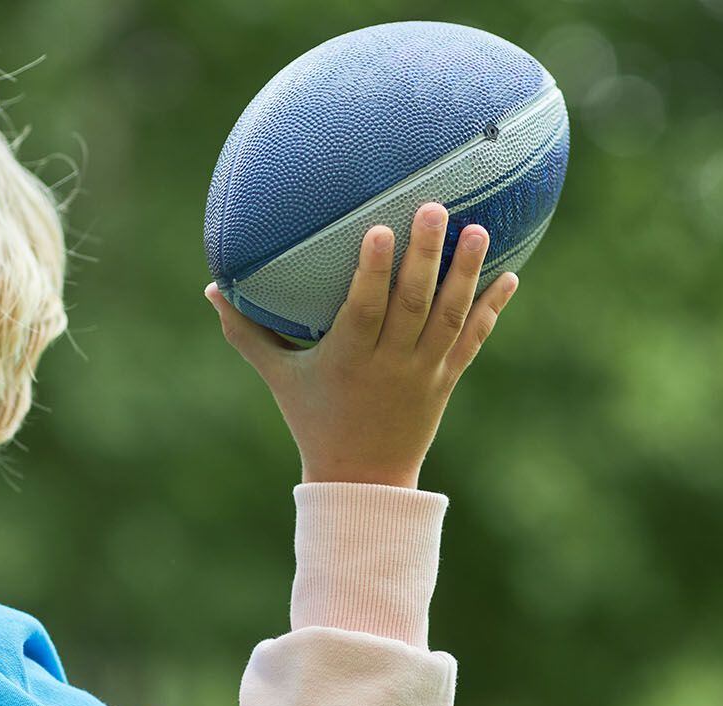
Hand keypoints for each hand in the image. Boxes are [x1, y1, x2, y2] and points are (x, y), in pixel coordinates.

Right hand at [206, 202, 518, 487]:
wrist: (363, 480)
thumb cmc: (313, 420)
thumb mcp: (278, 377)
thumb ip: (246, 332)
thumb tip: (210, 287)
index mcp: (347, 360)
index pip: (363, 310)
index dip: (373, 272)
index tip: (379, 231)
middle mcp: (390, 365)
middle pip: (412, 306)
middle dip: (425, 257)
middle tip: (435, 208)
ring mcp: (424, 373)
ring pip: (449, 318)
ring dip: (467, 274)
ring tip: (480, 230)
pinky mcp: (446, 380)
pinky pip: (473, 341)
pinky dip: (492, 309)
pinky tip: (512, 275)